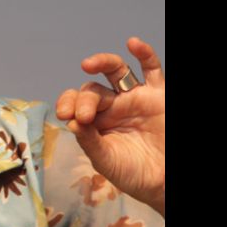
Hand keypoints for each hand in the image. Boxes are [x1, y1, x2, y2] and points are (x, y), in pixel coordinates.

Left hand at [55, 37, 164, 216]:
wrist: (162, 182)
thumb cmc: (131, 172)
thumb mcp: (106, 160)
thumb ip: (89, 141)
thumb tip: (71, 122)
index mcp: (95, 119)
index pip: (76, 102)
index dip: (68, 103)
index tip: (64, 115)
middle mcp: (112, 104)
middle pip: (93, 90)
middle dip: (84, 100)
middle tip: (83, 116)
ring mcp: (134, 97)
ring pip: (116, 71)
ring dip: (102, 62)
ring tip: (88, 64)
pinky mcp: (157, 95)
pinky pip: (152, 70)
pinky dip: (144, 54)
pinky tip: (133, 43)